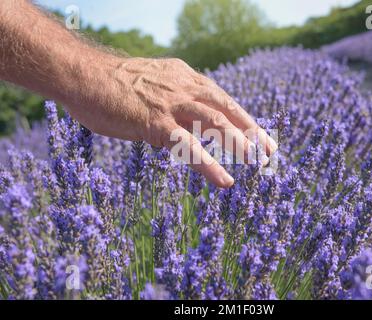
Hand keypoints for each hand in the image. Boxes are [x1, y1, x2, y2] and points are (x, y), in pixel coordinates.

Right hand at [65, 57, 277, 187]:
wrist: (82, 75)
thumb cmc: (111, 84)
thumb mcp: (150, 85)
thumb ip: (170, 99)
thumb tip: (182, 120)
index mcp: (183, 77)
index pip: (221, 98)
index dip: (243, 117)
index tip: (260, 134)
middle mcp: (183, 87)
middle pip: (226, 109)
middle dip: (252, 130)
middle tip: (270, 151)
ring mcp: (171, 105)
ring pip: (215, 124)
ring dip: (239, 143)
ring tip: (257, 162)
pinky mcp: (155, 123)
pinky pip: (189, 147)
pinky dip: (209, 165)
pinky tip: (225, 181)